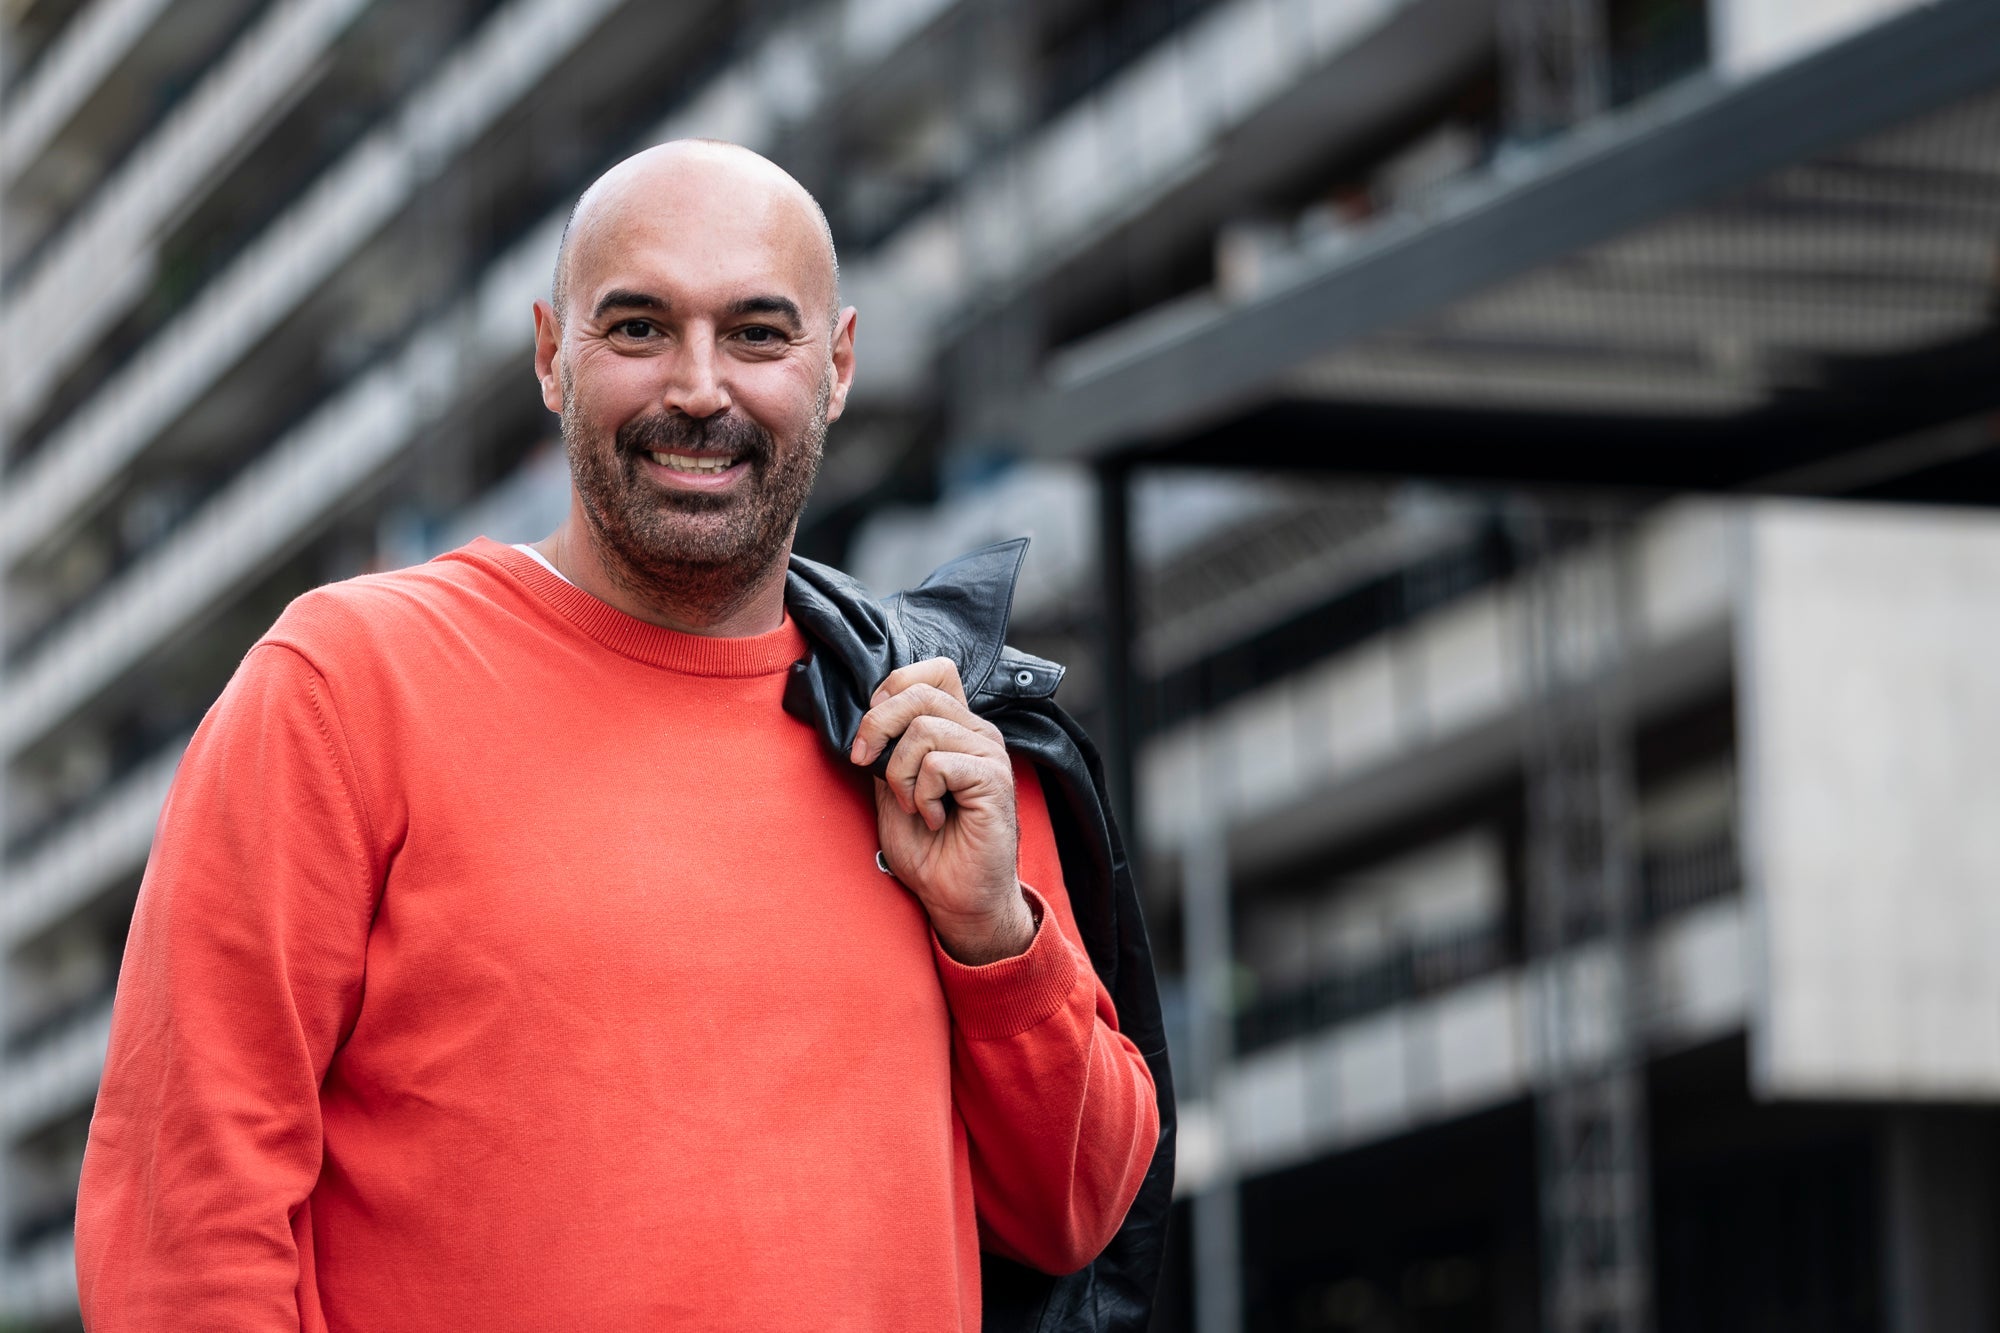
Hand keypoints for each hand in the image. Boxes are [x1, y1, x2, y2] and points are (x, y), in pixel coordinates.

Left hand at [850, 657, 1035, 964]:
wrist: (955, 898)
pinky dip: (923, 794)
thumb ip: (887, 751)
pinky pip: (939, 764)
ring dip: (901, 773)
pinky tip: (934, 817)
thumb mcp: (892, 790)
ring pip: (924, 729)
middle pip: (919, 692)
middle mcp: (977, 733)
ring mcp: (989, 754)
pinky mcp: (994, 780)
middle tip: (869, 765)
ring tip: (914, 805)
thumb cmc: (929, 848)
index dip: (893, 687)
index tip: (872, 732)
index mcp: (956, 728)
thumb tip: (868, 720)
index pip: (935, 670)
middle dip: (878, 727)